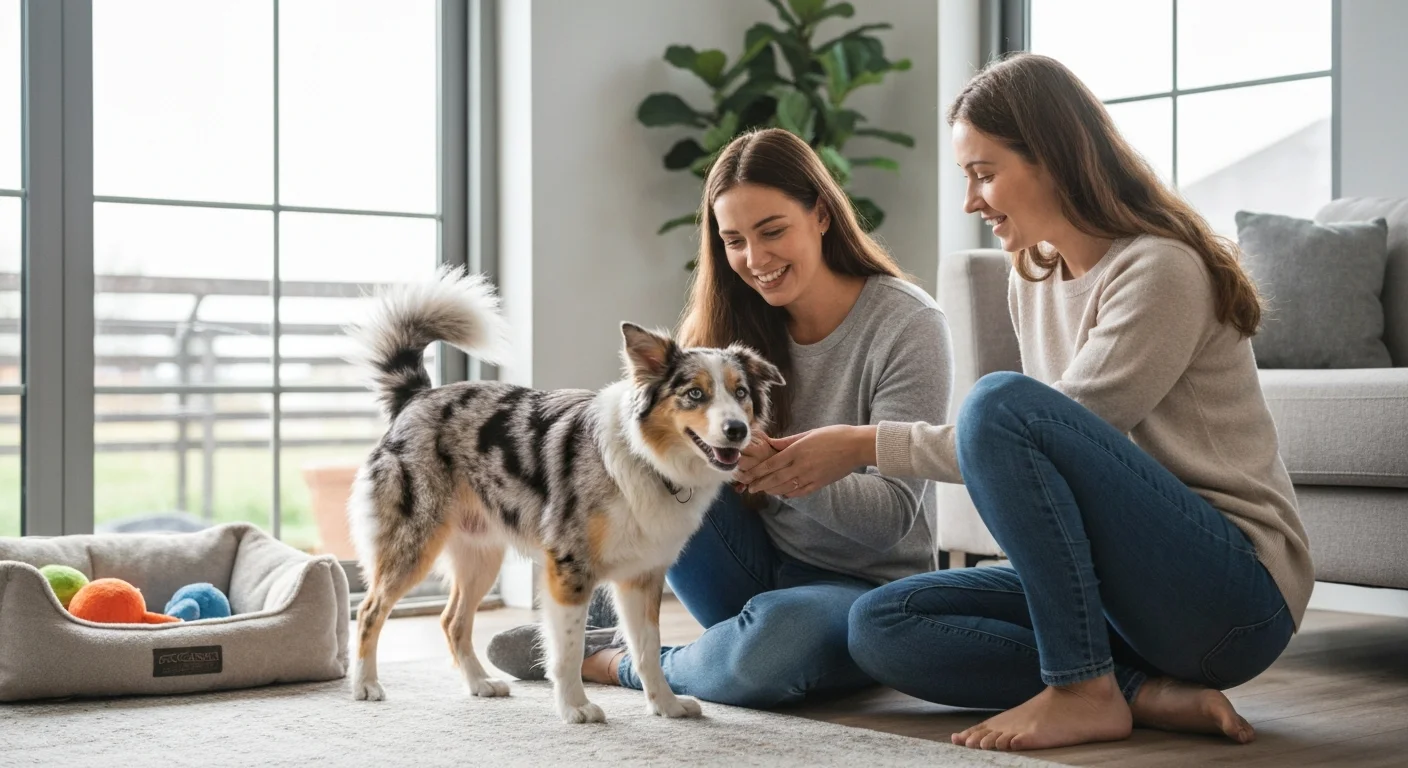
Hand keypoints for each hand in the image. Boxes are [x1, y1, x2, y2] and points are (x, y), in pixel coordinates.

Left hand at [736, 425, 875, 499]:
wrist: (856, 446)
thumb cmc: (833, 435)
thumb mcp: (808, 433)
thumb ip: (788, 441)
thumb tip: (770, 443)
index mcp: (797, 451)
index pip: (771, 464)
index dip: (757, 472)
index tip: (747, 477)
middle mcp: (801, 466)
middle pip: (775, 478)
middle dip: (760, 484)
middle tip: (749, 488)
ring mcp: (811, 476)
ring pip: (786, 488)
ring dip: (772, 490)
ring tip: (763, 491)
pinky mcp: (819, 483)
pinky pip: (800, 492)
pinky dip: (790, 494)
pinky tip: (783, 494)